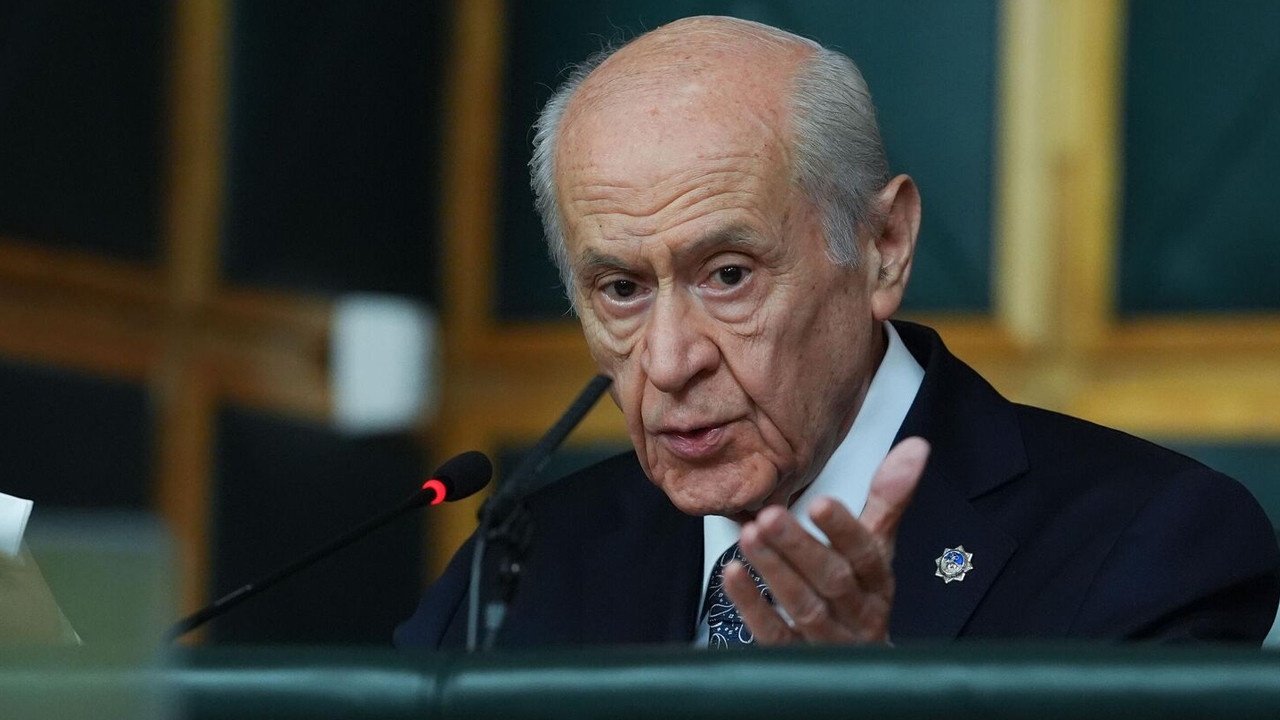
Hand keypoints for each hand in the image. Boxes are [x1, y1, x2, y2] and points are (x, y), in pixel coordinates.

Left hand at [724, 436, 929, 644]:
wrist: (860, 667)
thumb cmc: (861, 594)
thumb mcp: (878, 547)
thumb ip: (889, 499)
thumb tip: (915, 446)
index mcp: (878, 582)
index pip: (867, 555)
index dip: (845, 530)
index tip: (819, 502)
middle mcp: (859, 614)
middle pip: (833, 581)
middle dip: (800, 548)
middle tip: (769, 517)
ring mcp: (828, 642)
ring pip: (804, 607)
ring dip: (775, 570)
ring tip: (749, 536)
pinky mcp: (796, 659)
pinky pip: (775, 636)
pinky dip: (753, 606)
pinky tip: (733, 575)